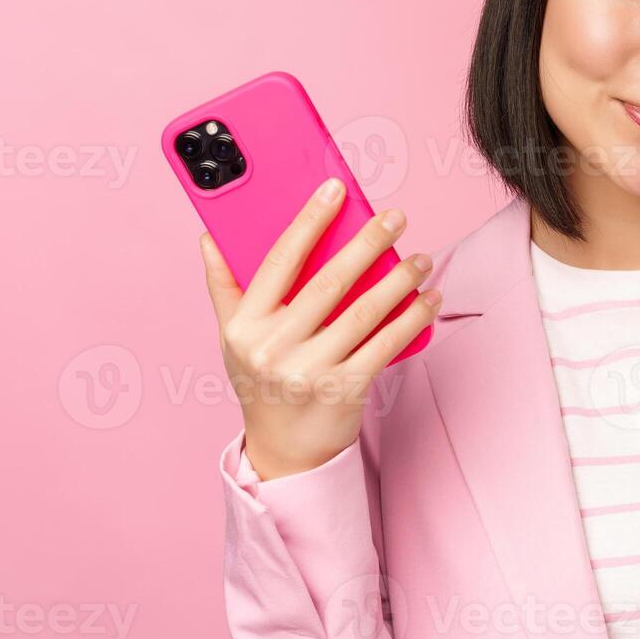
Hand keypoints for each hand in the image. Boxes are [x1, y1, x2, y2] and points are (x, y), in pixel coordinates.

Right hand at [200, 178, 442, 479]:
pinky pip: (386, 344)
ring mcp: (309, 370)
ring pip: (363, 312)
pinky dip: (413, 318)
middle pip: (328, 282)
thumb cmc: (262, 381)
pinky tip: (429, 298)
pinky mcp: (344, 390)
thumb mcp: (233, 337)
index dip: (308, 220)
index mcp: (245, 325)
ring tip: (421, 258)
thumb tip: (210, 235)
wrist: (283, 450)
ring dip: (399, 280)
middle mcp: (273, 347)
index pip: (279, 260)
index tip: (334, 189)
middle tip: (394, 217)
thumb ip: (224, 286)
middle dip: (366, 243)